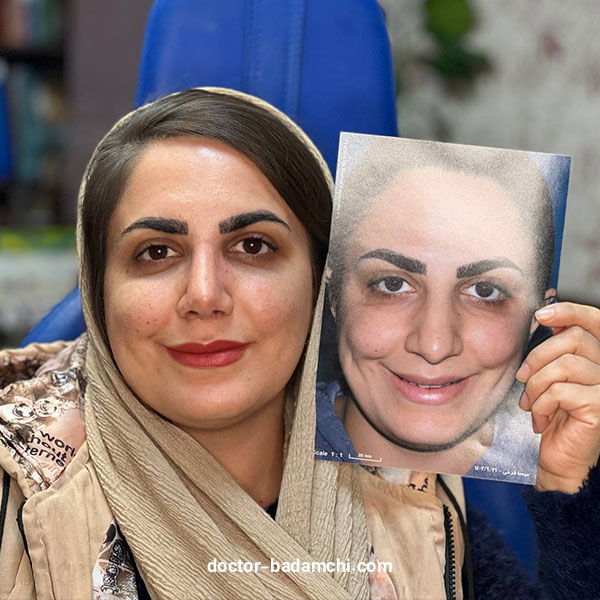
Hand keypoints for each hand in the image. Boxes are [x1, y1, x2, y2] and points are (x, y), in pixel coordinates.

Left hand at [516, 302, 599, 493]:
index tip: (541, 315)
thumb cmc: (552, 415)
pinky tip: (540, 418)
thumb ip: (551, 351)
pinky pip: (559, 390)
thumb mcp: (548, 376)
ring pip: (563, 365)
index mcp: (596, 358)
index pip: (593, 321)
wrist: (557, 457)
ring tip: (532, 403)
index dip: (570, 311)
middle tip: (523, 378)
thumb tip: (541, 319)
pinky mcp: (599, 405)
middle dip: (537, 357)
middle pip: (573, 338)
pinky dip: (540, 404)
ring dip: (536, 385)